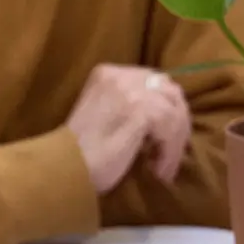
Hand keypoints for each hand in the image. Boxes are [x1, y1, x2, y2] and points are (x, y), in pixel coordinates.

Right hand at [65, 64, 190, 193]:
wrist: (65, 165)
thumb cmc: (81, 148)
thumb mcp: (104, 112)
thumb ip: (127, 102)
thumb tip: (166, 112)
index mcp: (107, 72)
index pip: (153, 80)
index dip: (165, 107)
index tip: (163, 137)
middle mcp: (120, 75)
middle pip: (169, 91)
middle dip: (177, 120)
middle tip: (171, 150)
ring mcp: (130, 91)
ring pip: (175, 111)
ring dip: (176, 142)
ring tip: (163, 166)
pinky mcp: (140, 111)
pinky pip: (172, 129)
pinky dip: (171, 153)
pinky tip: (159, 170)